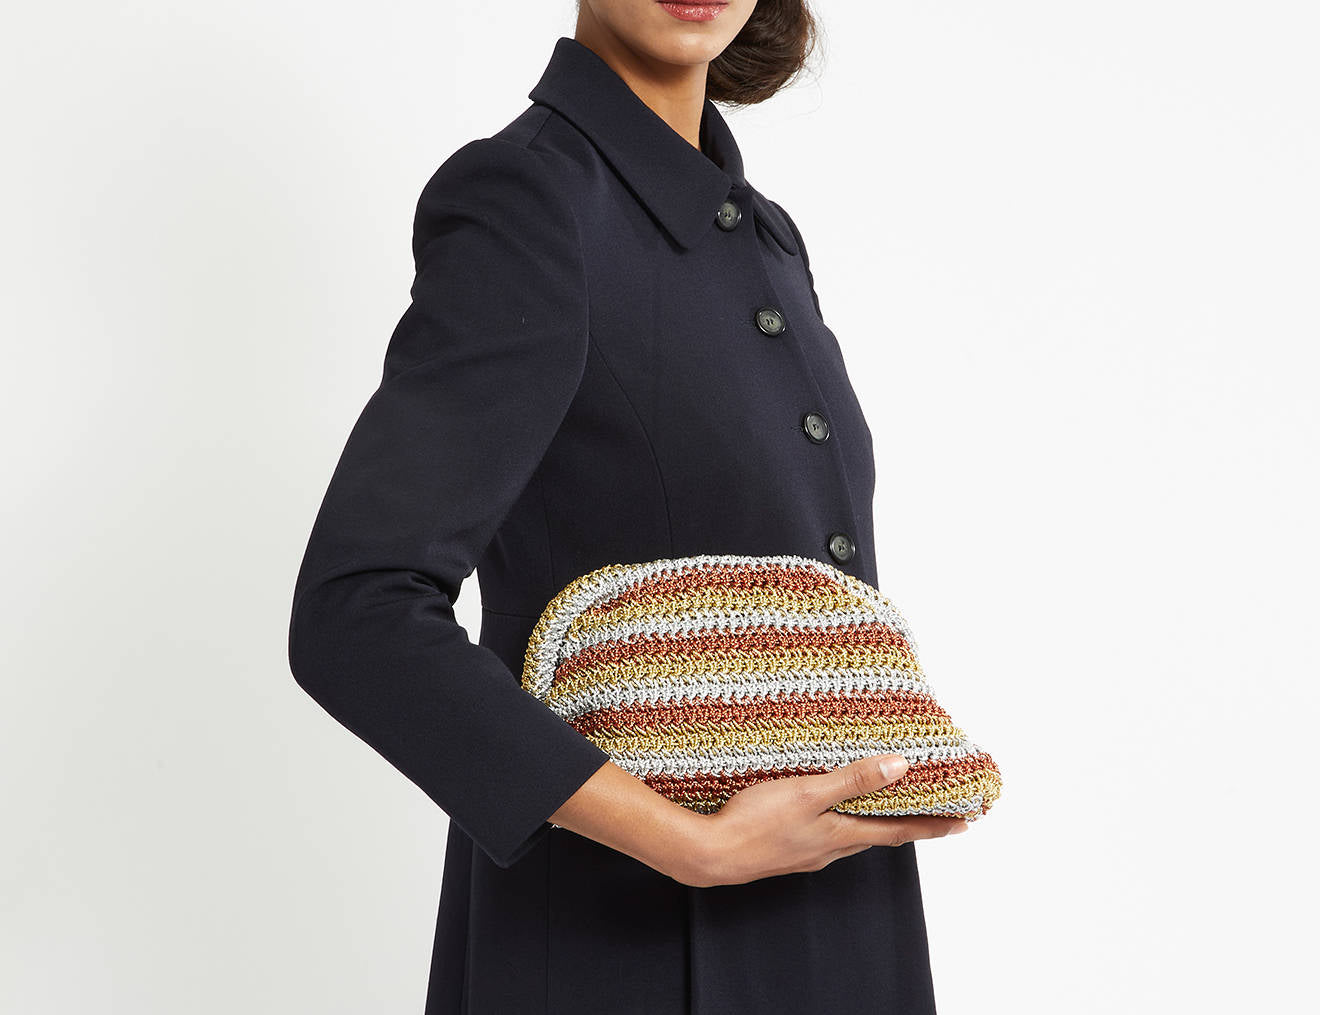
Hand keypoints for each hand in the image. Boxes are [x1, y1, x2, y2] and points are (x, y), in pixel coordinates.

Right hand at [674, 753, 969, 887]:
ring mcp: (806, 852)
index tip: (963, 824)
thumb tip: (900, 767)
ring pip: (849, 835)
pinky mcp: (785, 849)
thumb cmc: (756, 824)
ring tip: (883, 805)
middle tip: (931, 812)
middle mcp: (829, 849)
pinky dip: (838, 821)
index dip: (931, 826)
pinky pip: (824, 835)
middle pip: (876, 834)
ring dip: (870, 821)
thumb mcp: (808, 794)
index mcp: (840, 836)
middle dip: (905, 822)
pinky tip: (826, 811)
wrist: (710, 854)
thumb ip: (853, 781)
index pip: (897, 830)